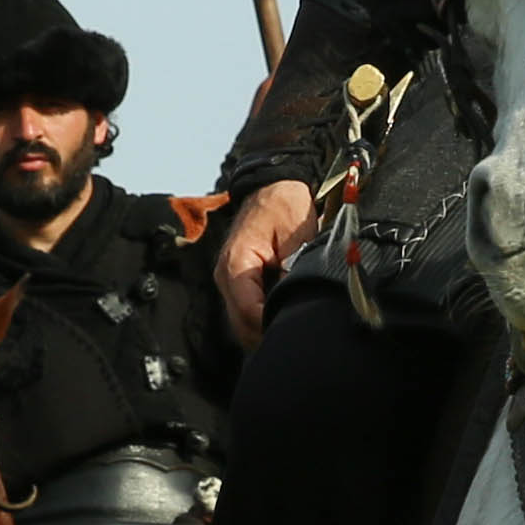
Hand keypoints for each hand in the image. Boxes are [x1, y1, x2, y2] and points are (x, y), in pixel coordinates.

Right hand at [214, 181, 318, 337]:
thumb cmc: (284, 205)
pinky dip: (263, 322)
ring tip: (293, 329)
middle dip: (267, 335)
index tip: (295, 330)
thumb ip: (293, 270)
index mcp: (235, 264)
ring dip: (264, 331)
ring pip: (242, 324)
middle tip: (300, 338)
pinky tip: (283, 319)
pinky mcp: (239, 286)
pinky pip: (247, 314)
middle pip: (241, 326)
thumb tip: (294, 301)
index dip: (270, 326)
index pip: (247, 311)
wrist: (273, 187)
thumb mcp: (295, 235)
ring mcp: (229, 283)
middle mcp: (225, 277)